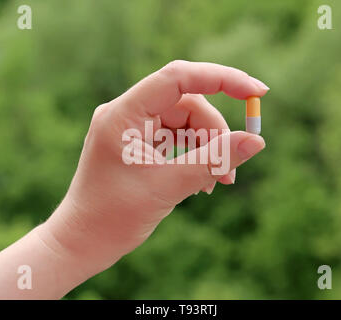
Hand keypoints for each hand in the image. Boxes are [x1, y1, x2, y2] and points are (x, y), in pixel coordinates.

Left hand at [39, 60, 268, 278]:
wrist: (83, 242)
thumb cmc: (113, 218)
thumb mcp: (168, 187)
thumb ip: (213, 160)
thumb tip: (256, 140)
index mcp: (123, 114)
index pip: (178, 78)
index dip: (221, 79)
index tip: (257, 92)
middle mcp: (126, 113)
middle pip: (187, 104)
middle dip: (215, 134)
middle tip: (229, 171)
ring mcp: (132, 127)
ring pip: (186, 122)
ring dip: (208, 148)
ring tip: (218, 182)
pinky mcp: (138, 142)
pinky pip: (176, 137)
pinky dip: (194, 155)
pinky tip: (201, 182)